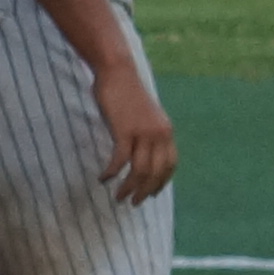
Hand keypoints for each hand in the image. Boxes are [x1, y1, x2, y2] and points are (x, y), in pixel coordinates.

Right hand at [90, 66, 178, 204]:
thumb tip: (142, 149)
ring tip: (119, 197)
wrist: (118, 71)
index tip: (151, 193)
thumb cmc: (126, 91)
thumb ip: (147, 132)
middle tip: (134, 203)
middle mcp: (159, 135)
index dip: (161, 182)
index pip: (169, 165)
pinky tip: (103, 178)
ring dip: (129, 187)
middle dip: (145, 191)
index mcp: (166, 131)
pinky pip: (120, 159)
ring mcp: (143, 133)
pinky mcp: (124, 131)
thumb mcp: (144, 114)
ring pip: (139, 170)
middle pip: (156, 172)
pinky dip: (113, 172)